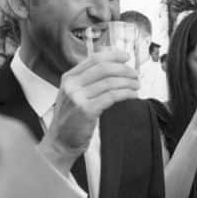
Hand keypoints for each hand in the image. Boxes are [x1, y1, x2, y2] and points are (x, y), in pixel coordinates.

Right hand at [39, 50, 139, 171]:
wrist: (60, 142)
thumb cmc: (70, 120)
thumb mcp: (73, 94)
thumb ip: (87, 80)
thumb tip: (112, 64)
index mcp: (69, 78)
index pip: (94, 58)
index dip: (113, 55)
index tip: (126, 57)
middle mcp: (72, 85)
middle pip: (104, 68)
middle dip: (124, 69)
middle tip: (135, 74)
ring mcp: (78, 98)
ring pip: (110, 82)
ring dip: (128, 82)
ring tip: (136, 85)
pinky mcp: (86, 110)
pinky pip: (112, 96)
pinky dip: (125, 94)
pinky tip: (132, 95)